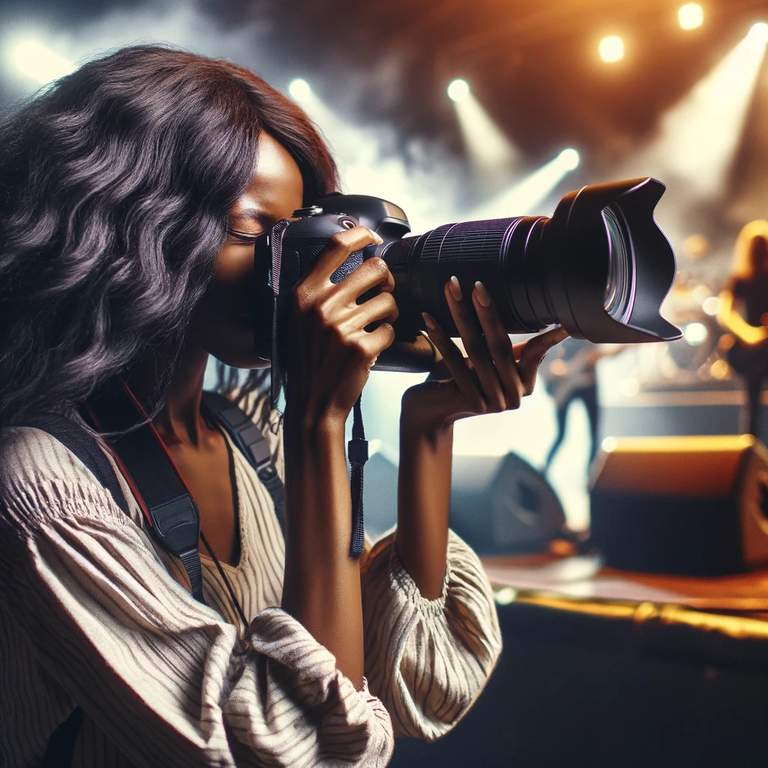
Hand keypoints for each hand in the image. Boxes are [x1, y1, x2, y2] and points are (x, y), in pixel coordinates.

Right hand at [285, 226, 397, 426]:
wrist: (312, 403)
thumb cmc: (309, 360)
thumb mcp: (300, 319)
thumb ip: (320, 290)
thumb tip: (355, 259)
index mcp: (304, 294)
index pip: (336, 246)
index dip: (360, 234)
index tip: (372, 236)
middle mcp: (321, 306)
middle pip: (375, 269)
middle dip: (386, 281)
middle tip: (382, 293)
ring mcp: (341, 327)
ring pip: (389, 301)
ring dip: (389, 313)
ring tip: (373, 327)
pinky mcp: (360, 348)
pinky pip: (390, 330)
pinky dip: (385, 339)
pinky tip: (370, 349)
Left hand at [401, 276, 567, 431]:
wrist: (430, 414)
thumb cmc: (461, 380)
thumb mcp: (489, 365)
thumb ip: (507, 350)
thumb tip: (542, 322)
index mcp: (524, 385)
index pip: (536, 351)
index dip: (542, 331)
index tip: (553, 313)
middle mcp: (513, 397)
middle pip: (501, 346)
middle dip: (488, 311)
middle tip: (477, 285)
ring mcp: (493, 401)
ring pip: (476, 350)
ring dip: (462, 314)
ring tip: (452, 288)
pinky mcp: (469, 401)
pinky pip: (453, 361)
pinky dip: (441, 336)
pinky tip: (429, 316)